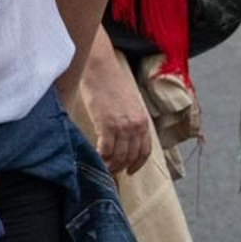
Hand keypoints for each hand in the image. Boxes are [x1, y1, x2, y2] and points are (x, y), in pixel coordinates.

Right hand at [82, 50, 154, 174]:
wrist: (101, 70)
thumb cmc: (110, 83)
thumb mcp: (128, 104)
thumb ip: (129, 121)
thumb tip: (123, 136)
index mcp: (143, 121)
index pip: (144, 151)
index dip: (137, 164)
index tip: (129, 171)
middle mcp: (136, 126)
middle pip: (131, 156)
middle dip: (121, 167)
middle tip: (111, 172)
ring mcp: (122, 126)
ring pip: (118, 156)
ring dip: (110, 165)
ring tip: (102, 167)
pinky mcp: (106, 125)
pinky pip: (105, 150)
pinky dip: (101, 157)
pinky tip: (95, 159)